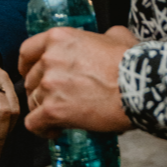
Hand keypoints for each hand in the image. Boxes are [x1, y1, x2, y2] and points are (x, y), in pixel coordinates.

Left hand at [19, 26, 137, 136]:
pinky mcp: (53, 110)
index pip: (27, 51)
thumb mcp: (116, 35)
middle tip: (56, 100)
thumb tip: (106, 38)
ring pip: (33, 102)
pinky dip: (42, 129)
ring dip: (44, 110)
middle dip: (41, 92)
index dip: (27, 65)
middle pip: (31, 79)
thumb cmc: (131, 62)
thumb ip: (103, 35)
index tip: (31, 74)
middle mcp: (49, 58)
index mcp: (59, 38)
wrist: (138, 87)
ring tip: (60, 117)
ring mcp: (49, 85)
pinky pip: (34, 123)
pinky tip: (55, 130)